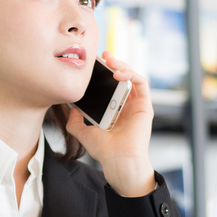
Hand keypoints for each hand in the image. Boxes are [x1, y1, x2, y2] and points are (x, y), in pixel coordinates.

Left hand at [65, 51, 156, 197]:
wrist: (118, 161)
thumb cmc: (104, 150)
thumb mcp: (83, 133)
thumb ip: (75, 121)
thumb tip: (70, 108)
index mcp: (115, 111)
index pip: (110, 86)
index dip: (104, 74)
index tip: (93, 65)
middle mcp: (127, 106)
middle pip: (122, 79)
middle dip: (113, 64)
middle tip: (102, 56)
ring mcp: (137, 105)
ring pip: (133, 77)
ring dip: (122, 65)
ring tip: (109, 61)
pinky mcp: (146, 106)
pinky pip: (141, 83)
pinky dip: (131, 74)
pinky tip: (118, 73)